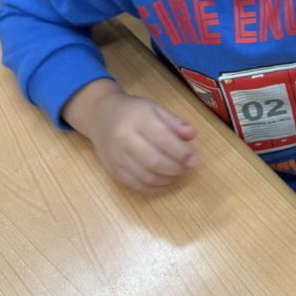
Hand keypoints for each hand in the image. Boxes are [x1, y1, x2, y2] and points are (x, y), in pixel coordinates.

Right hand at [63, 78, 198, 190]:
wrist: (101, 115)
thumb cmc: (133, 111)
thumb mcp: (155, 108)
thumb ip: (174, 122)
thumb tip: (192, 136)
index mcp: (138, 118)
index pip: (162, 138)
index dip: (181, 152)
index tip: (194, 159)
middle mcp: (124, 138)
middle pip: (154, 160)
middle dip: (176, 168)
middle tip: (188, 168)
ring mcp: (116, 156)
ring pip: (145, 176)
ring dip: (166, 179)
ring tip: (178, 174)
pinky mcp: (112, 169)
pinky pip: (134, 184)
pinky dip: (152, 187)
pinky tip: (163, 181)